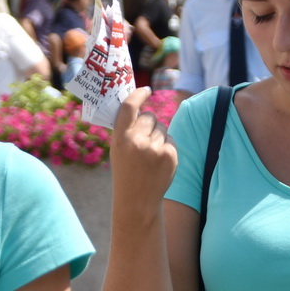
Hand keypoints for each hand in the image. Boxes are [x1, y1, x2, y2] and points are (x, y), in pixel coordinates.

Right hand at [109, 88, 176, 210]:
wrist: (137, 200)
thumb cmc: (126, 171)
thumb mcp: (118, 149)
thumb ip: (127, 129)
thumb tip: (141, 106)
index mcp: (120, 138)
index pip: (130, 107)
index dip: (138, 95)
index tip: (146, 90)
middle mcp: (137, 141)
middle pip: (150, 116)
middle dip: (149, 122)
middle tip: (143, 138)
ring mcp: (155, 148)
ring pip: (162, 127)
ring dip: (158, 135)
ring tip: (149, 155)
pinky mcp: (170, 155)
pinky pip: (171, 140)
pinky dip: (166, 147)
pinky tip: (158, 161)